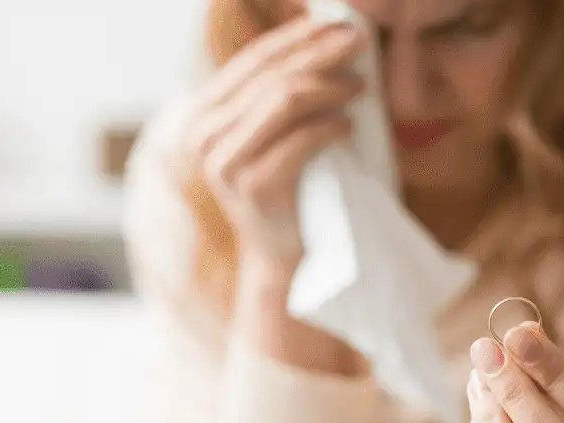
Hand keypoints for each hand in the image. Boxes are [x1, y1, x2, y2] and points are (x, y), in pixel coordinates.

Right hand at [175, 18, 367, 280]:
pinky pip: (300, 139)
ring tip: (360, 86)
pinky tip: (350, 125)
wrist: (279, 258)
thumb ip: (276, 99)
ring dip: (330, 87)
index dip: (296, 36)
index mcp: (203, 114)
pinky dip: (331, 126)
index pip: (253, 60)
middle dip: (320, 51)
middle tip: (358, 40)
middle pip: (272, 74)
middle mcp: (203, 134)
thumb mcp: (272, 137)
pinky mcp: (250, 185)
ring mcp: (223, 161)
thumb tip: (322, 44)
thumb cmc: (286, 191)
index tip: (337, 21)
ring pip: (286, 99)